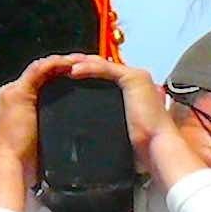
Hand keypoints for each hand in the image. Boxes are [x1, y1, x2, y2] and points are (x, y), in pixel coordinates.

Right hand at [0, 55, 85, 190]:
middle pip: (41, 71)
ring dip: (63, 62)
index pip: (40, 80)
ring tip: (82, 61)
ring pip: (41, 67)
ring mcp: (14, 91)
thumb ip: (50, 124)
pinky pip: (39, 70)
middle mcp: (12, 93)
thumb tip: (69, 125)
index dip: (59, 73)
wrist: (11, 164)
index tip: (79, 73)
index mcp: (16, 102)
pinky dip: (56, 64)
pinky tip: (72, 64)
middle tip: (85, 63)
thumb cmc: (24, 159)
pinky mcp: (18, 92)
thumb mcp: (42, 136)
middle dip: (63, 65)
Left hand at [68, 54, 174, 169]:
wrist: (154, 146)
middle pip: (99, 67)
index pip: (100, 75)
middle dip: (76, 66)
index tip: (60, 79)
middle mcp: (133, 79)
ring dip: (79, 64)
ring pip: (101, 64)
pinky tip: (74, 71)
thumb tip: (79, 120)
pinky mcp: (134, 77)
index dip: (81, 75)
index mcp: (128, 90)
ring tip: (61, 68)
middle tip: (56, 70)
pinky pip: (106, 69)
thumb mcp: (112, 123)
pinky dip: (89, 69)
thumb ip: (101, 115)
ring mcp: (135, 77)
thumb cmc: (138, 143)